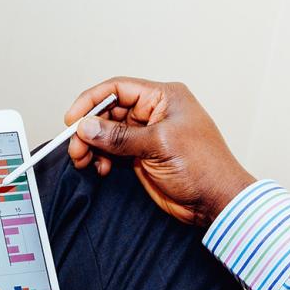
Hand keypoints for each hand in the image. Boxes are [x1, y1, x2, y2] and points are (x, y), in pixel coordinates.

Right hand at [66, 77, 255, 225]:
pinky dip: (102, 158)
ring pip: (108, 133)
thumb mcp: (159, 145)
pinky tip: (100, 168)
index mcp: (164, 97)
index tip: (73, 119)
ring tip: (84, 160)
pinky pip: (113, 151)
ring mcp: (148, 135)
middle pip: (109, 111)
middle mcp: (154, 112)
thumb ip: (120, 136)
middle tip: (76, 147)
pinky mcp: (143, 156)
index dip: (92, 101)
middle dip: (89, 128)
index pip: (118, 89)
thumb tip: (87, 127)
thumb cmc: (204, 167)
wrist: (216, 201)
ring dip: (92, 145)